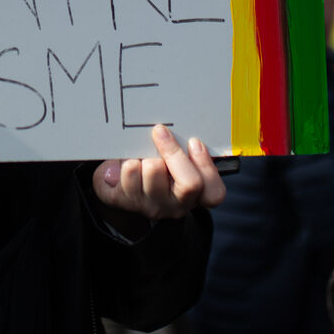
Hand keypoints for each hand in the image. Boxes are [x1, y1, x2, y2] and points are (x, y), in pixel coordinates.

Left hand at [92, 124, 225, 225]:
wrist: (120, 182)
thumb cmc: (156, 163)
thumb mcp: (177, 159)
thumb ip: (186, 147)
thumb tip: (181, 128)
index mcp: (195, 196)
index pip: (213, 193)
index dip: (206, 166)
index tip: (194, 141)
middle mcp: (175, 206)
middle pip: (189, 184)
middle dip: (174, 153)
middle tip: (160, 132)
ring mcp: (151, 206)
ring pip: (154, 172)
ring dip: (146, 155)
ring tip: (140, 151)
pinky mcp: (126, 200)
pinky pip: (129, 172)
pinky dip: (126, 158)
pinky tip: (126, 158)